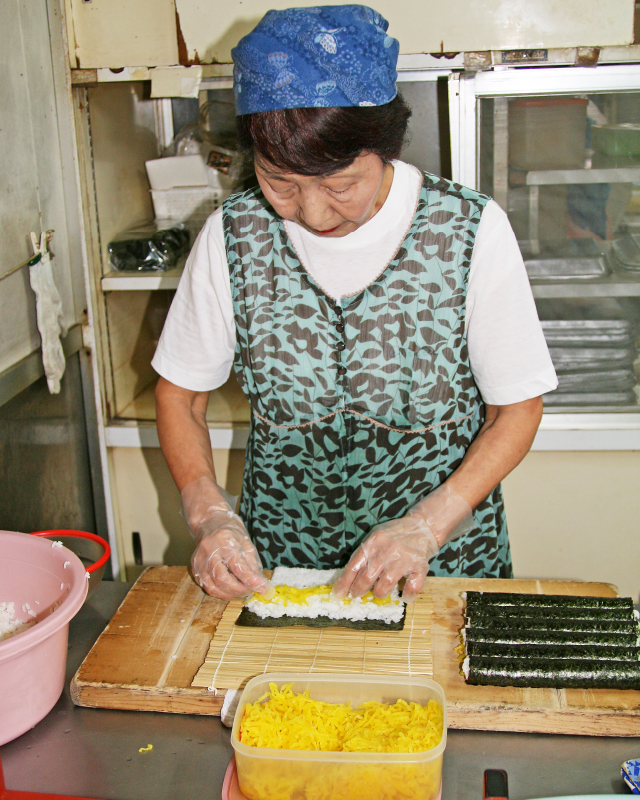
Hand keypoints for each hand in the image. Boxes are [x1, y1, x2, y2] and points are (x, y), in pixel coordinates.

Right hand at [182, 476, 271, 599]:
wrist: (210, 522)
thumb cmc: (231, 532)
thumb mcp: (246, 543)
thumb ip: (252, 564)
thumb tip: (260, 584)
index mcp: (225, 540)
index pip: (238, 566)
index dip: (251, 580)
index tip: (262, 588)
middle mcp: (209, 550)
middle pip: (222, 579)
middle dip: (238, 590)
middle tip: (249, 591)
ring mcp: (199, 559)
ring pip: (212, 586)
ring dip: (228, 594)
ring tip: (240, 592)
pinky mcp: (194, 566)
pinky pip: (206, 585)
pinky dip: (219, 591)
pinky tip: (228, 589)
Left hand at [333, 483, 473, 602]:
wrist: (422, 526)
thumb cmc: (394, 535)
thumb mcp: (375, 537)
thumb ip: (363, 554)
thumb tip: (346, 578)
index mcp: (373, 542)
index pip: (354, 565)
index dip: (344, 582)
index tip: (338, 594)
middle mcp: (387, 550)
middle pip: (367, 577)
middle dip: (358, 590)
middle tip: (356, 595)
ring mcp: (404, 558)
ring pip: (385, 584)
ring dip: (379, 593)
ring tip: (378, 593)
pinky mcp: (420, 566)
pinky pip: (413, 586)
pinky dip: (408, 594)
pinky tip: (404, 596)